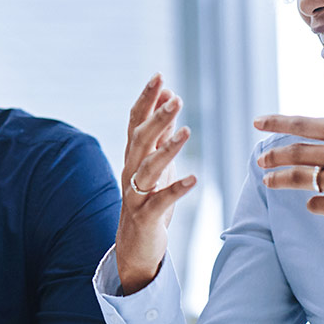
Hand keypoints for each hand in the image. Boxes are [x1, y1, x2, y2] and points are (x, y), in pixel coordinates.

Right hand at [114, 75, 197, 294]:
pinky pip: (160, 201)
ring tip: (186, 131)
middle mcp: (130, 172)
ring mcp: (135, 195)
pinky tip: (194, 179)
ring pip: (148, 168)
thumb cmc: (148, 201)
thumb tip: (168, 98)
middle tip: (175, 99)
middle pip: (140, 140)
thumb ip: (161, 133)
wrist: (134, 247)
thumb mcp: (155, 164)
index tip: (159, 76)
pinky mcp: (145, 217)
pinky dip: (176, 189)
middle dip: (157, 118)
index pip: (136, 122)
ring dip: (167, 149)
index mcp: (133, 157)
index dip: (146, 99)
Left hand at [255, 69, 323, 271]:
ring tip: (269, 181)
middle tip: (260, 161)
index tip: (257, 122)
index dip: (278, 123)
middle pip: (297, 152)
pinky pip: (317, 204)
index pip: (307, 124)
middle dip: (273, 156)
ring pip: (301, 179)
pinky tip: (315, 202)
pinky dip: (313, 203)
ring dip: (280, 180)